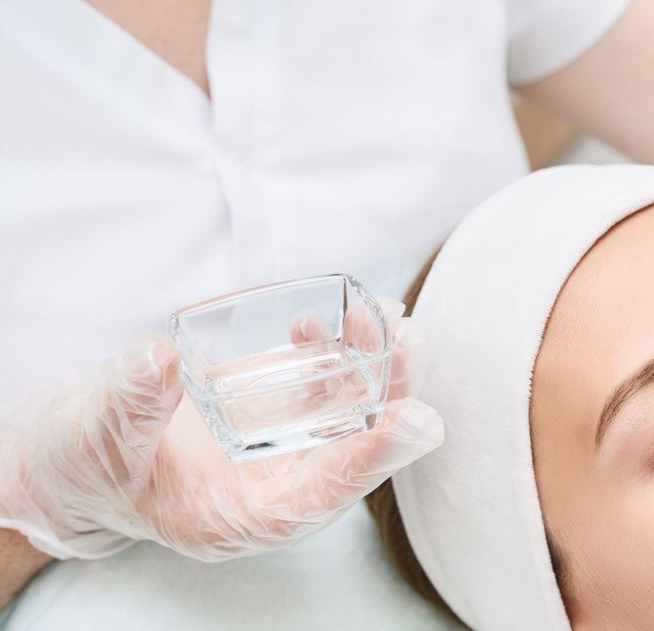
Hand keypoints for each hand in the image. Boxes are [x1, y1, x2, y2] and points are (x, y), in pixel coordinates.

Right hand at [0, 299, 443, 561]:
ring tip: (378, 313)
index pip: (320, 497)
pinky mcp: (268, 413)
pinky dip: (329, 353)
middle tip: (402, 340)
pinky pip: (315, 388)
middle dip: (383, 397)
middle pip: (349, 450)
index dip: (364, 459)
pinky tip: (323, 322)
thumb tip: (159, 357)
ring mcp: (275, 448)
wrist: (74, 451)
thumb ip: (131, 402)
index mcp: (237, 519)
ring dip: (367, 366)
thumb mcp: (98, 438)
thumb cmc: (85, 463)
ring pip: (342, 414)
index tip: (400, 419)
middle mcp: (271, 487)